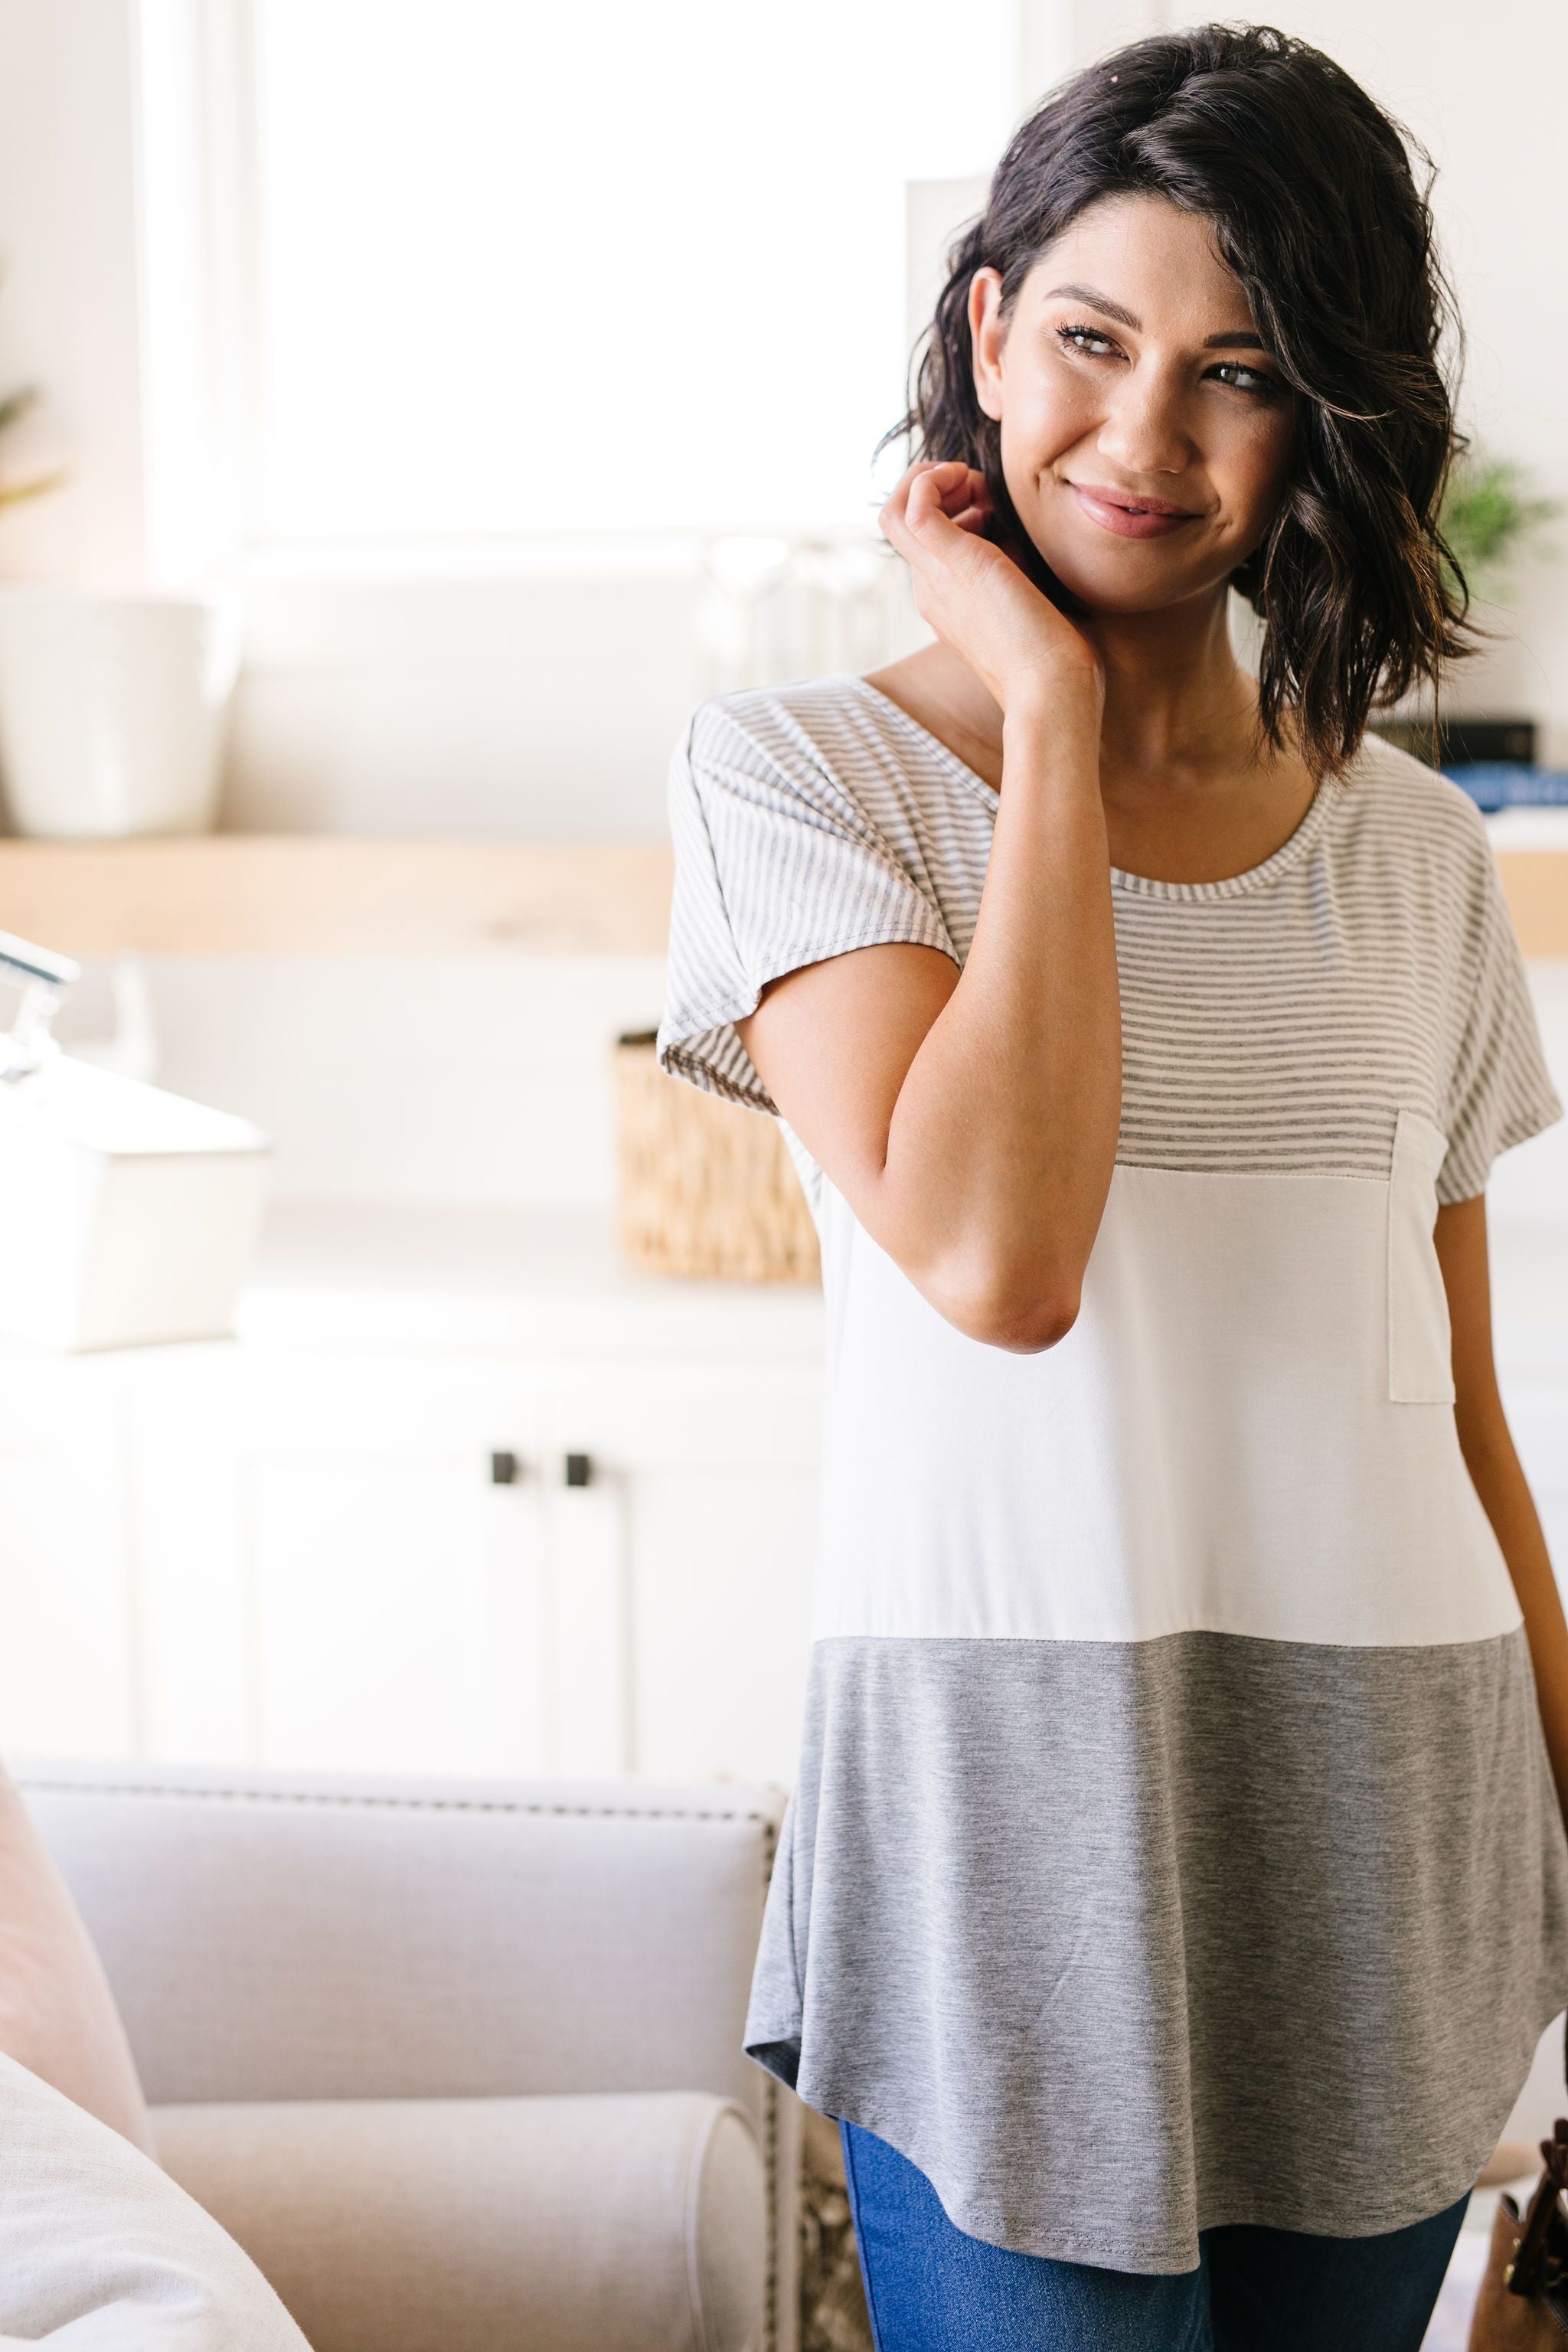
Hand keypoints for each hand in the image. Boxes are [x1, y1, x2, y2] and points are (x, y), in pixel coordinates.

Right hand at [878, 462, 1103, 719]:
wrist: (1050, 692)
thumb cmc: (1053, 661)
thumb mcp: (1029, 605)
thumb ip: (1017, 573)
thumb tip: (1022, 537)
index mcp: (946, 601)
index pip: (923, 542)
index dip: (951, 507)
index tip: (992, 506)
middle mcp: (931, 589)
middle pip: (899, 522)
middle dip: (934, 486)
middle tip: (981, 488)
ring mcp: (936, 578)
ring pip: (894, 510)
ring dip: (930, 479)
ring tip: (973, 482)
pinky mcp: (953, 565)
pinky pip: (916, 506)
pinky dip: (935, 479)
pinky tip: (972, 480)